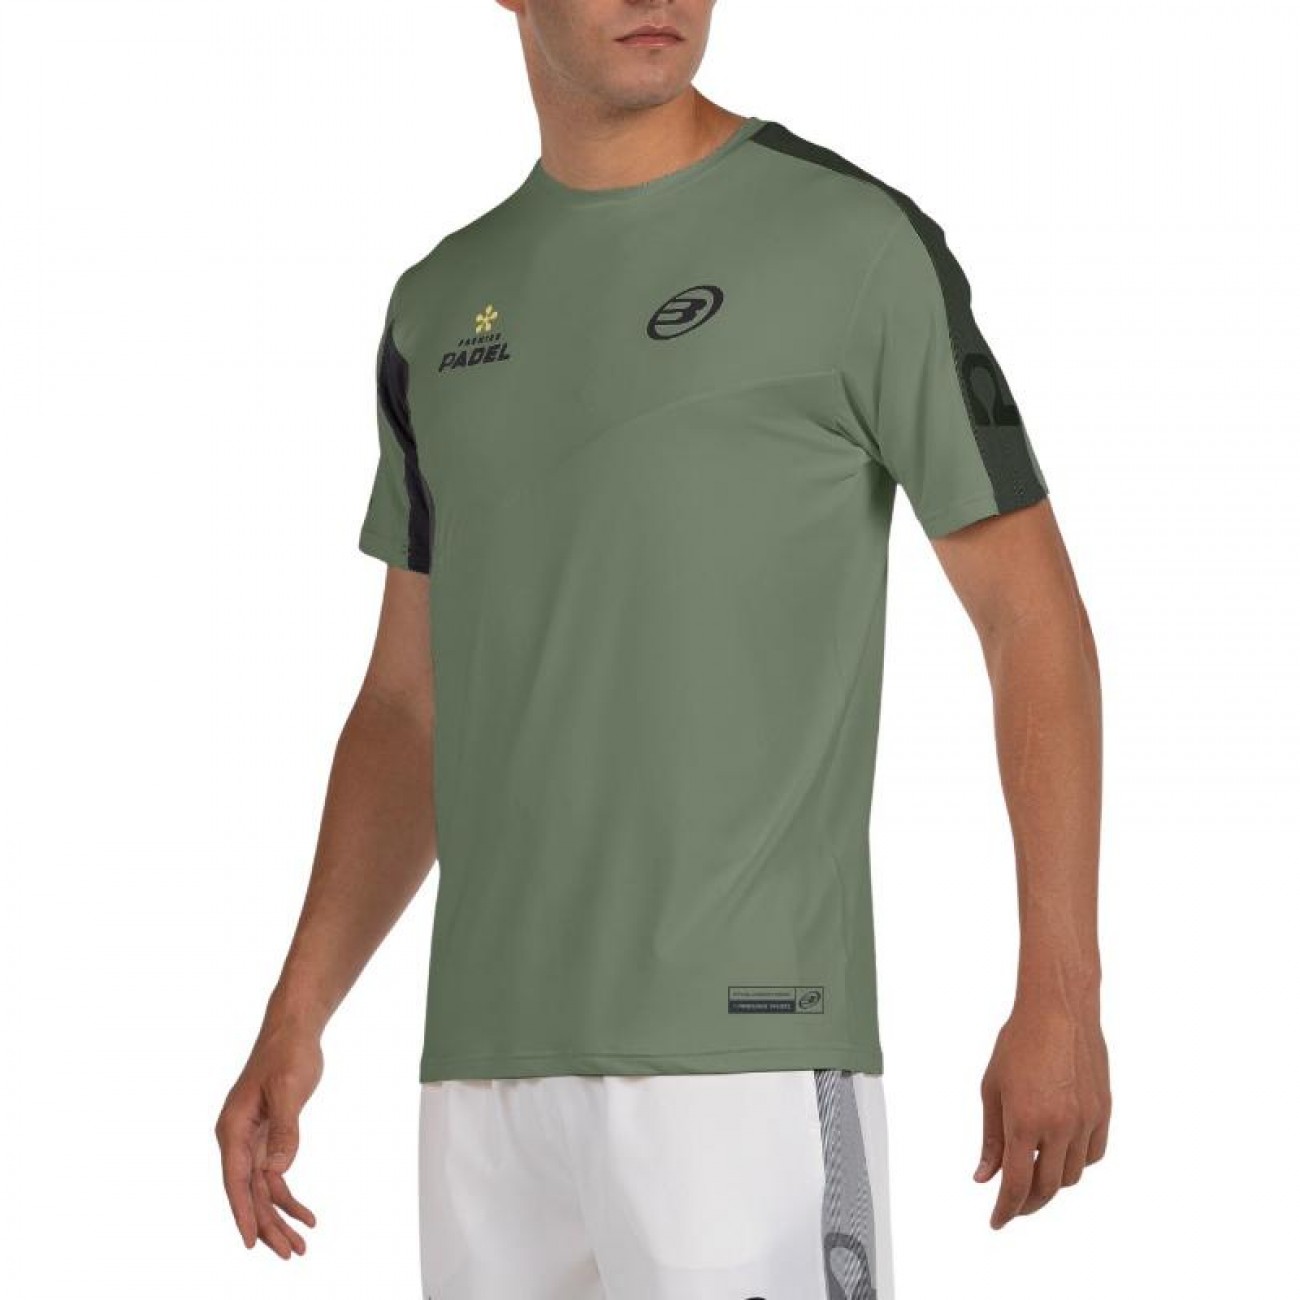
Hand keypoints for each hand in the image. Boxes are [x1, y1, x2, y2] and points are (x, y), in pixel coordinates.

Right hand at [214, 1021, 323, 1256]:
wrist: (294, 1029)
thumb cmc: (288, 1054)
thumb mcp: (288, 1089)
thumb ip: (283, 1130)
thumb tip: (277, 1172)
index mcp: (233, 1128)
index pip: (236, 1180)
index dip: (244, 1213)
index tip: (252, 1243)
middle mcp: (237, 1138)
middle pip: (250, 1191)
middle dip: (268, 1225)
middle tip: (290, 1254)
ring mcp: (251, 1139)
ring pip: (262, 1189)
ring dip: (280, 1217)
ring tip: (299, 1246)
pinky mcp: (267, 1135)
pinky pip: (274, 1174)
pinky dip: (288, 1196)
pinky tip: (305, 1216)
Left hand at [974, 1002, 1110, 1228]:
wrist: (1059, 1012)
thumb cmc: (1017, 1044)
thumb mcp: (992, 1089)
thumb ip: (990, 1138)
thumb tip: (984, 1177)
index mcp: (1024, 1121)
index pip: (1016, 1184)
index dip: (1006, 1209)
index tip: (996, 1222)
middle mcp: (1058, 1127)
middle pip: (1047, 1187)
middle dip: (1027, 1203)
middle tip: (1012, 1205)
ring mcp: (1085, 1122)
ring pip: (1072, 1176)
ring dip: (1052, 1183)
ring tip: (1033, 1175)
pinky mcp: (1104, 1113)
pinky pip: (1093, 1155)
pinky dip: (1076, 1164)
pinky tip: (1061, 1156)